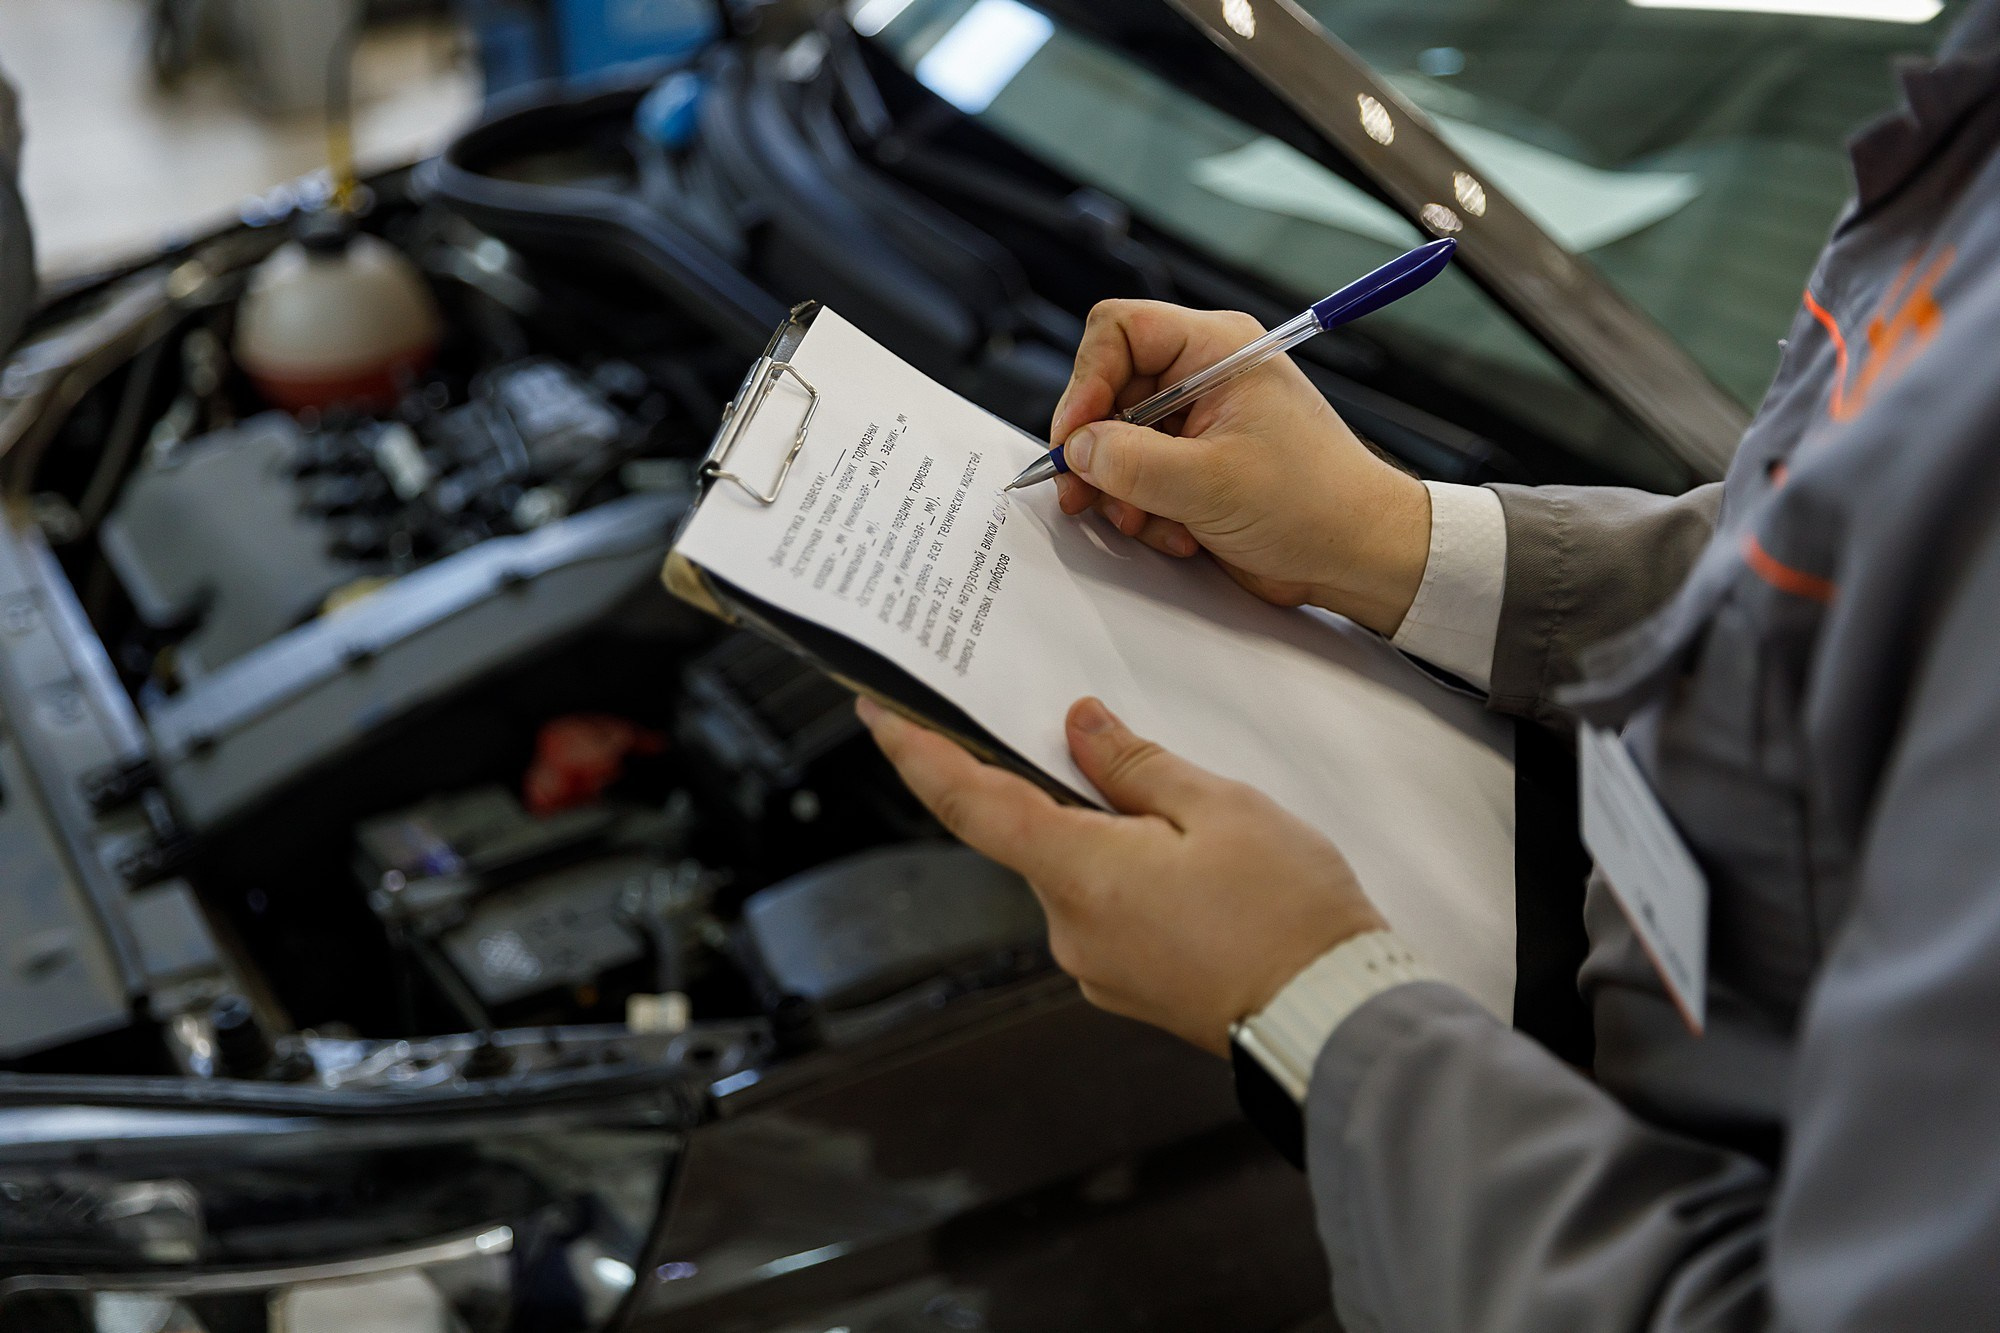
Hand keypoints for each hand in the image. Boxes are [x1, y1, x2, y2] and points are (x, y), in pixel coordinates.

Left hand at [857, 694, 1384, 1055]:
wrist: (1333, 1018)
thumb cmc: (1289, 916)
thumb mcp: (1218, 808)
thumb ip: (1134, 764)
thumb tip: (1080, 726)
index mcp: (1079, 874)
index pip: (969, 803)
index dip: (916, 753)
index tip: (878, 714)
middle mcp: (1069, 929)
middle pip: (1031, 834)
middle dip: (1061, 788)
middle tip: (1108, 746)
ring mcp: (1095, 965)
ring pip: (1075, 872)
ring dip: (1107, 836)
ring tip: (1188, 823)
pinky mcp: (1126, 984)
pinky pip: (1105, 910)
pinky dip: (1127, 876)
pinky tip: (1188, 868)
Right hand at [1052, 300, 1431, 635]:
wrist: (1359, 555)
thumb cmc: (1317, 503)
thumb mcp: (1208, 483)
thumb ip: (1130, 463)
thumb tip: (1078, 449)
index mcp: (1216, 350)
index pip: (1120, 332)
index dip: (1086, 380)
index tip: (1076, 435)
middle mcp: (1205, 378)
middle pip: (1110, 392)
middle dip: (1100, 451)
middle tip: (1085, 492)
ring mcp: (1200, 424)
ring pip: (1119, 443)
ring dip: (1124, 491)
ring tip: (1151, 521)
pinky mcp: (1198, 466)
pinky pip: (1142, 478)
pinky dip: (1147, 510)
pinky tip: (1180, 533)